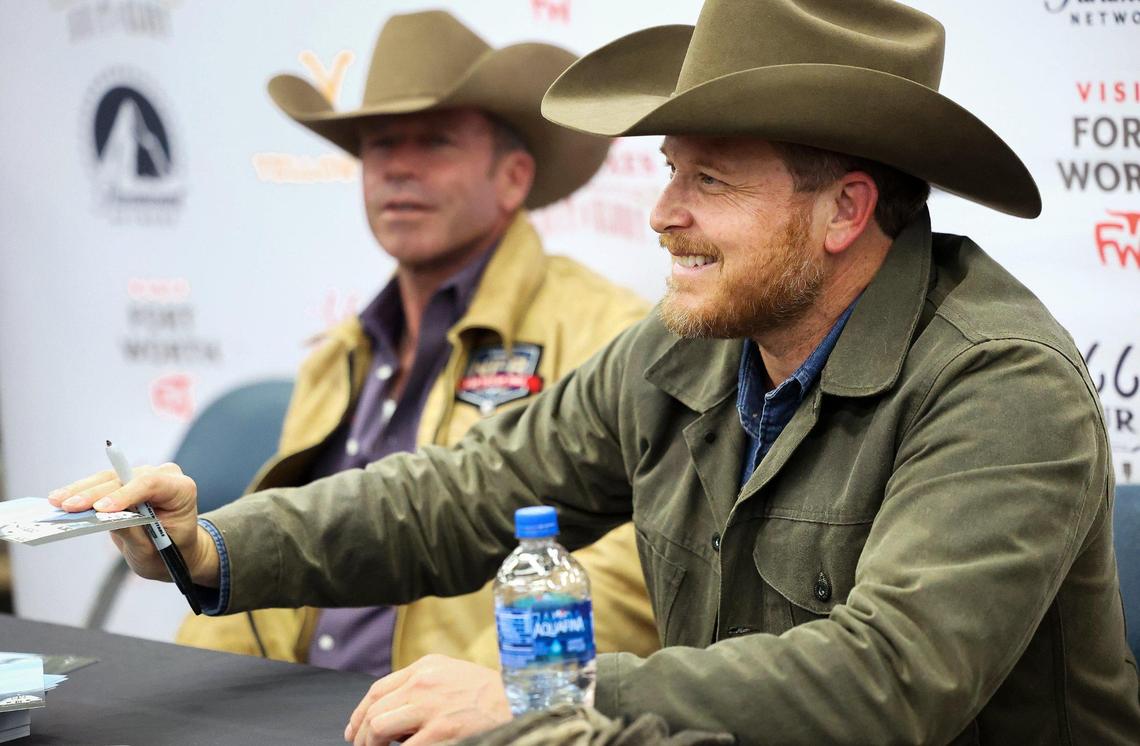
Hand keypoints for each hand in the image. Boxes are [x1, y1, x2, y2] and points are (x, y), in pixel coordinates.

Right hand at [47, 463, 218, 586]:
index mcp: (181, 489)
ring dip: (81, 490)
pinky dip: (82, 492)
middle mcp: (165, 476)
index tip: (100, 509)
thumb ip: (132, 532)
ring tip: (57, 501)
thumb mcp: (153, 550)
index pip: (151, 484)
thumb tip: (103, 517)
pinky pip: (103, 483)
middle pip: (125, 479)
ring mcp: (146, 475)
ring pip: (110, 478)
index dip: (124, 494)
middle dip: (95, 494)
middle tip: (68, 506)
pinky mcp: (128, 480)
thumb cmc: (170, 551)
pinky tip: (62, 498)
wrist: (176, 549)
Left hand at [345, 654, 510, 744]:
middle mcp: (423, 683)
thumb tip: (392, 713)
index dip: (359, 713)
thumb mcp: (451, 674)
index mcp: (425, 667)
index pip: (377, 690)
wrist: (517, 700)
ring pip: (378, 727)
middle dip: (361, 734)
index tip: (354, 729)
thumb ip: (422, 685)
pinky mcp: (440, 732)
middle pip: (373, 709)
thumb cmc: (487, 693)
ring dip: (371, 744)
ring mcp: (430, 708)